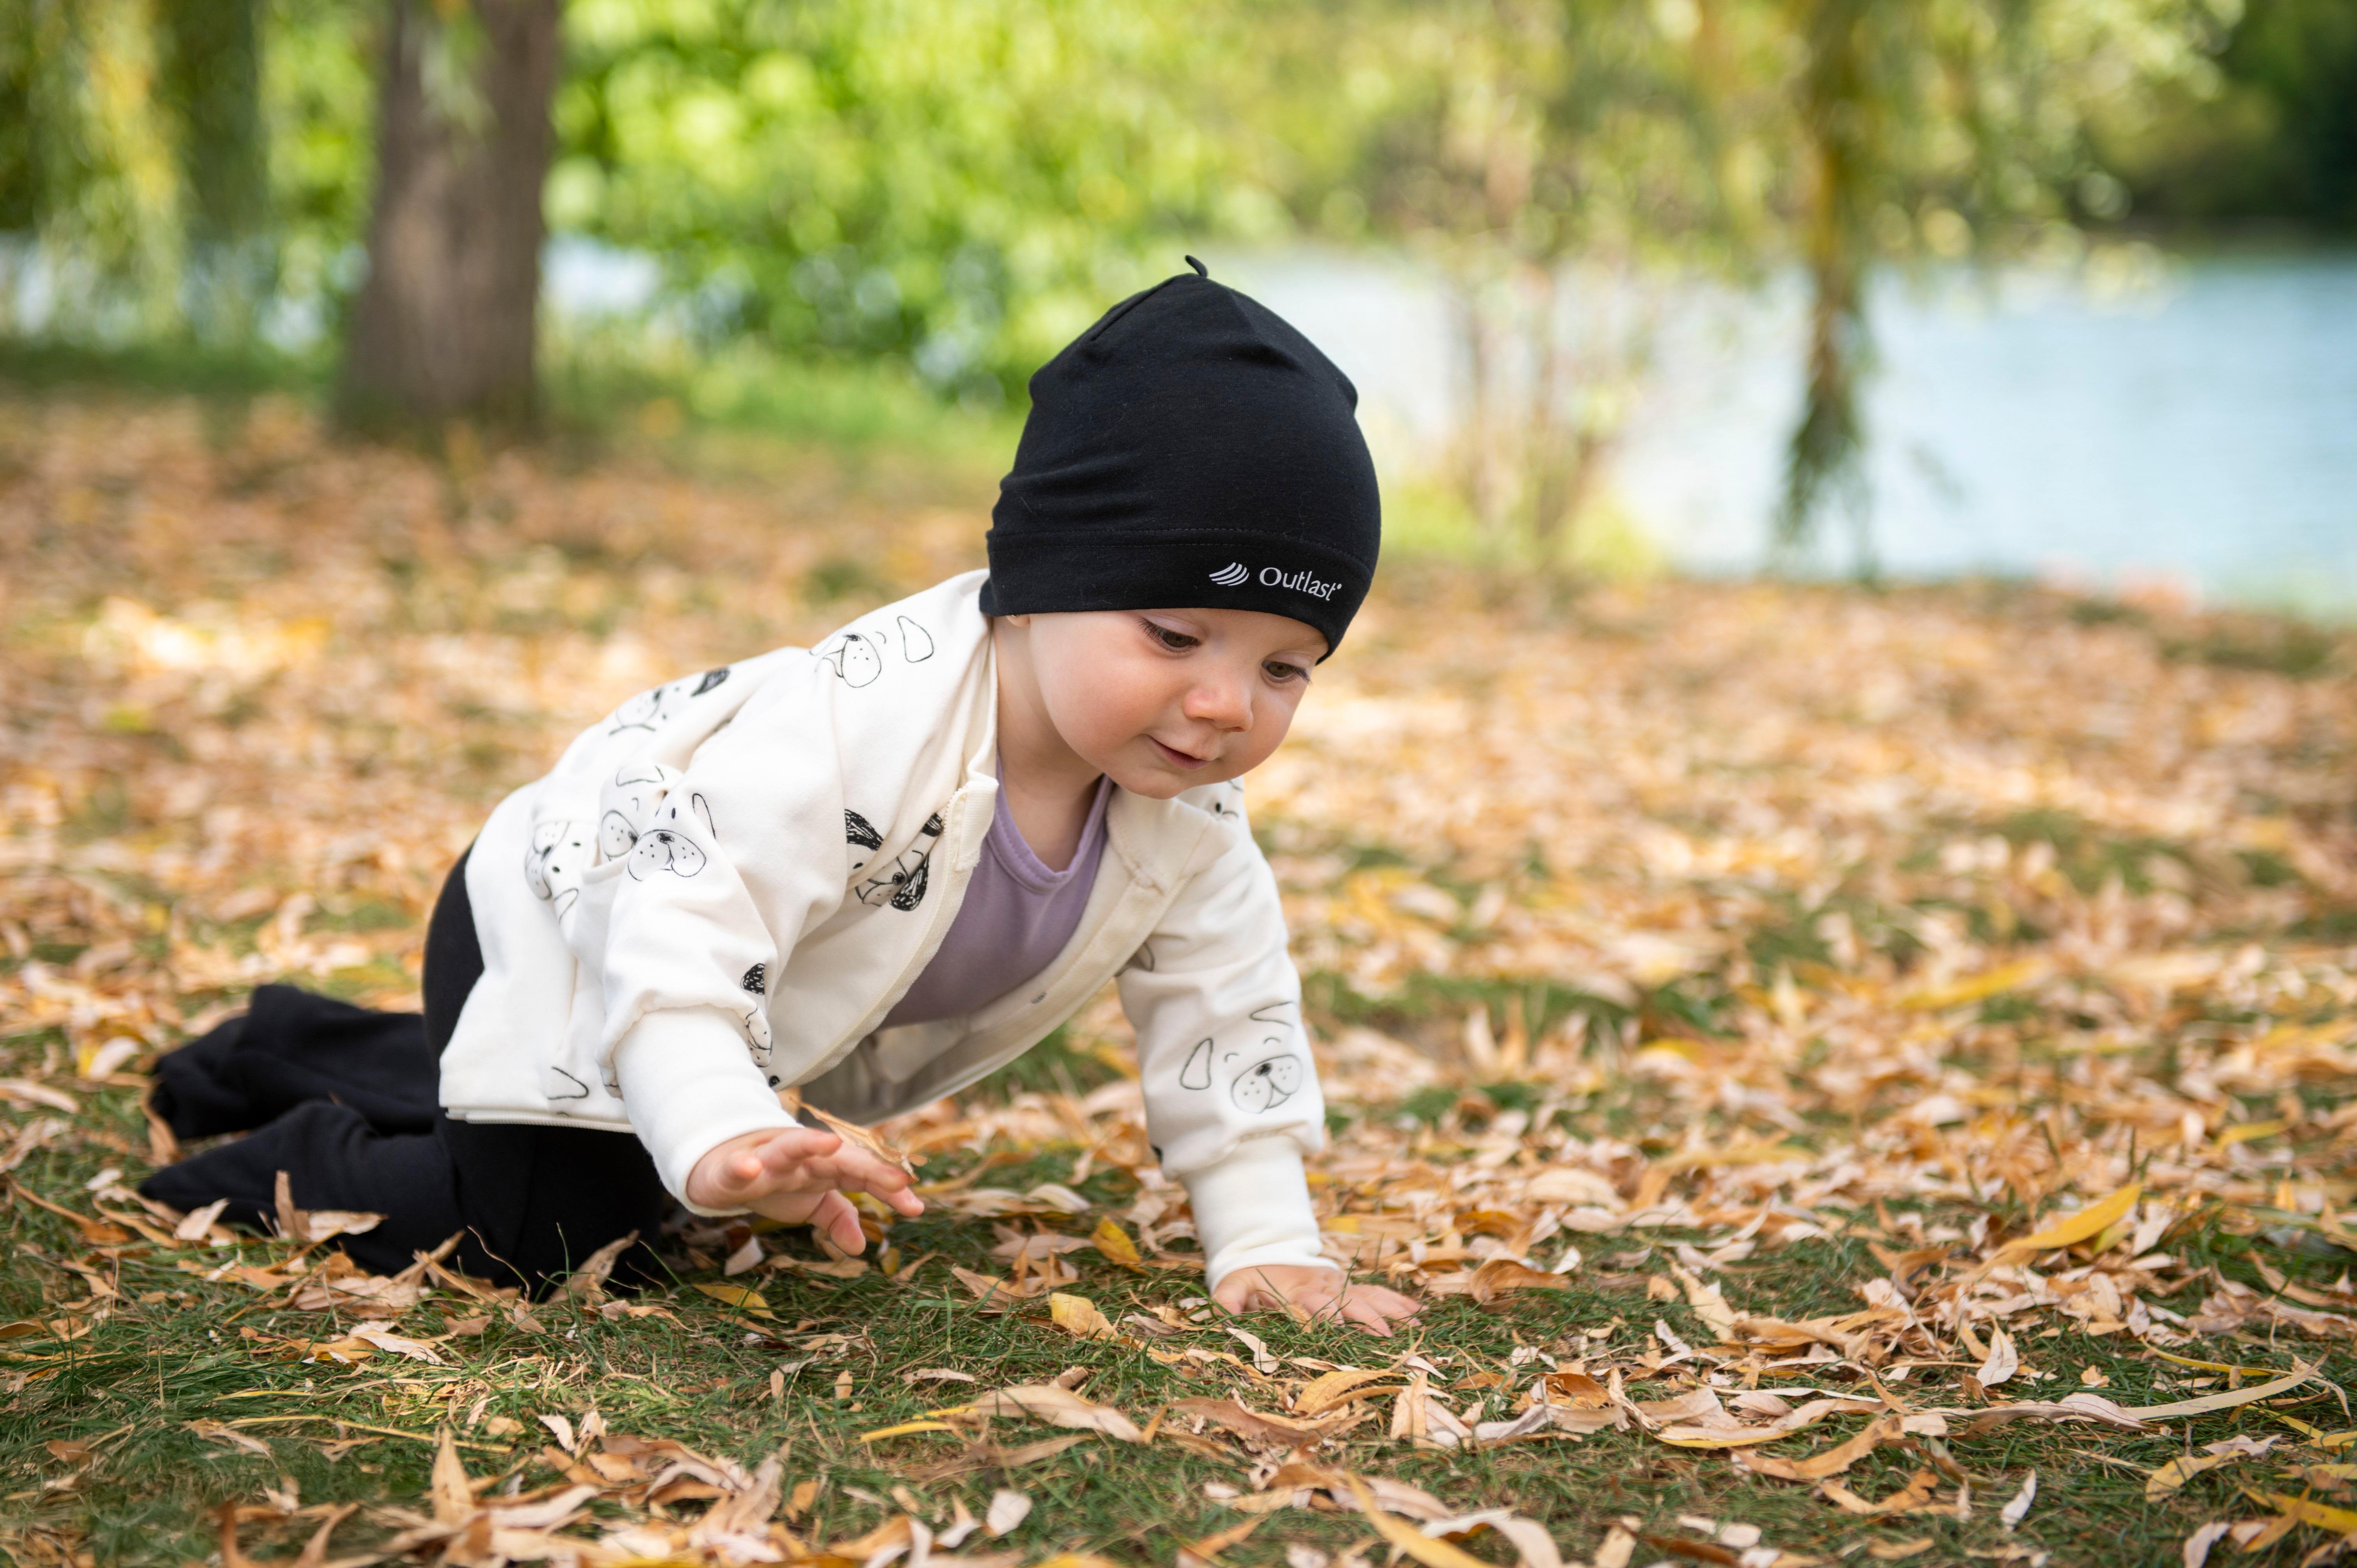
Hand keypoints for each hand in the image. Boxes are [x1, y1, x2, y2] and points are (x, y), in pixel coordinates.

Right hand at [684, 1126, 923, 1253]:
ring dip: (808, 1144)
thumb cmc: (775, 1182)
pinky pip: (737, 1167)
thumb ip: (837, 1217)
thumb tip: (860, 1247)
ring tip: (831, 1145)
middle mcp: (803, 1157)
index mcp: (825, 1167)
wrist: (721, 1168)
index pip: (863, 1174)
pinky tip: (750, 1168)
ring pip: (790, 1146)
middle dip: (868, 1166)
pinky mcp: (733, 1167)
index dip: (888, 1188)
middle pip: (839, 1157)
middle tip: (897, 1179)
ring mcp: (768, 1159)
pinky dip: (742, 1166)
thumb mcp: (810, 1203)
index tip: (916, 1207)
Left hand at [1212, 1264, 1422, 1336]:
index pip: (1314, 1305)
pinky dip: (1398, 1301)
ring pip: (1369, 1296)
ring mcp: (1340, 1285)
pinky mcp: (1350, 1285)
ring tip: (1415, 1328)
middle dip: (1367, 1319)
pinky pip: (1377, 1291)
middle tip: (1387, 1338)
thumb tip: (1218, 1315)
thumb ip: (1226, 1300)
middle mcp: (1323, 1287)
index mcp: (1296, 1291)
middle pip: (1349, 1302)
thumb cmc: (1250, 1278)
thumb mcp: (1232, 1285)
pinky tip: (1420, 1314)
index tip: (1343, 1330)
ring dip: (1391, 1311)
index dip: (1328, 1317)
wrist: (1267, 1250)